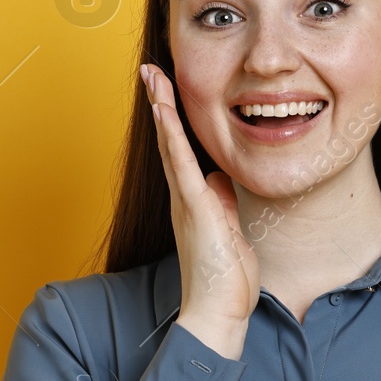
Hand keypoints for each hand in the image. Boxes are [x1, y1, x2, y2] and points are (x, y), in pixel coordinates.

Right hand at [140, 62, 257, 357]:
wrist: (218, 311)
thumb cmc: (226, 278)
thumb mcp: (230, 229)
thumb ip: (223, 203)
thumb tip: (221, 179)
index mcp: (194, 199)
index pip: (181, 149)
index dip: (173, 117)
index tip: (166, 89)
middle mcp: (184, 196)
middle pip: (169, 139)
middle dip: (161, 102)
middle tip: (150, 69)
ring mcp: (186, 200)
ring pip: (170, 145)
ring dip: (162, 109)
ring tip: (153, 77)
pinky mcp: (195, 208)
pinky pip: (181, 166)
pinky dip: (172, 137)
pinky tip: (165, 112)